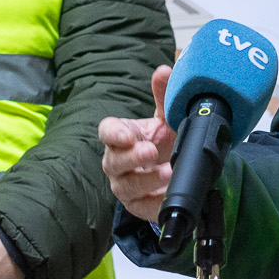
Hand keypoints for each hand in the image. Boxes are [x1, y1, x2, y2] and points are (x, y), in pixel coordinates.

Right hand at [99, 65, 175, 220]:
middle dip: (132, 157)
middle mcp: (117, 162)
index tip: (128, 135)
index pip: (107, 132)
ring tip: (168, 173)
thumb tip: (164, 71)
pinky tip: (168, 197)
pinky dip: (155, 203)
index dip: (115, 134)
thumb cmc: (161, 141)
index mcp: (121, 136)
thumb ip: (164, 96)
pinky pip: (141, 207)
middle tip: (150, 152)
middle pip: (114, 161)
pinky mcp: (137, 205)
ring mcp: (125, 185)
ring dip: (146, 180)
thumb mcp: (165, 118)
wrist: (171, 170)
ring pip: (126, 186)